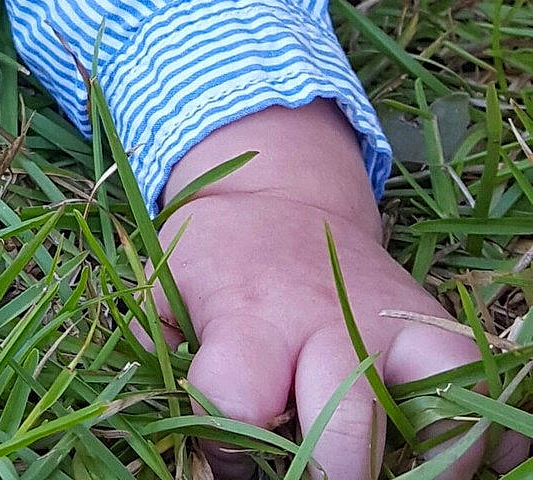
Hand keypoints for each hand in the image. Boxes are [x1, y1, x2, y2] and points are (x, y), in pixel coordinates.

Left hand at [154, 102, 524, 479]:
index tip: (230, 456)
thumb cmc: (218, 257)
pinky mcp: (433, 322)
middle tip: (321, 476)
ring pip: (442, 398)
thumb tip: (176, 429)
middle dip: (334, 474)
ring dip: (434, 460)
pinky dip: (483, 432)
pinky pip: (482, 384)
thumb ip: (162, 352)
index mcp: (250, 315)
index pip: (235, 399)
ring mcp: (390, 321)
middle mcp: (328, 320)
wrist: (279, 193)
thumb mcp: (166, 288)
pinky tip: (459, 458)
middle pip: (347, 420)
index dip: (227, 448)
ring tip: (406, 477)